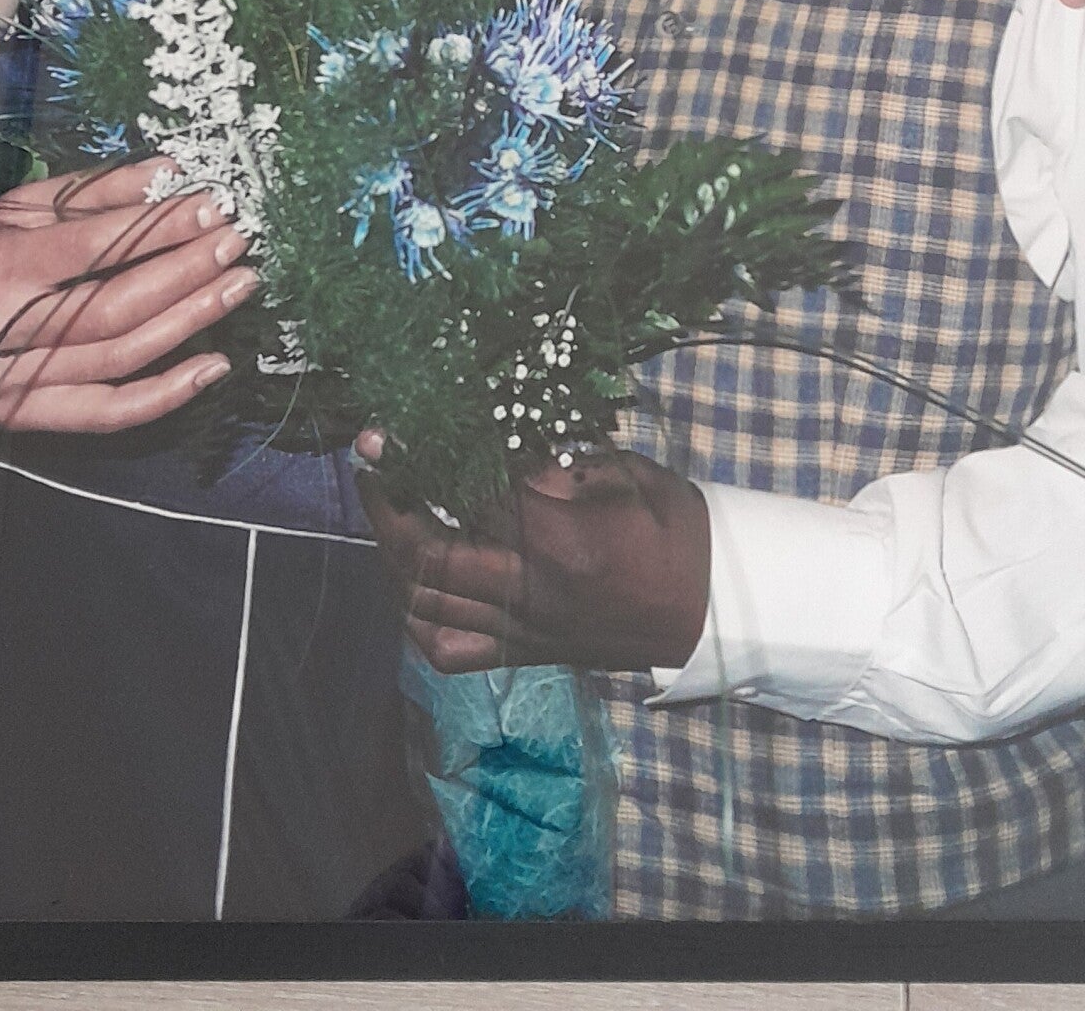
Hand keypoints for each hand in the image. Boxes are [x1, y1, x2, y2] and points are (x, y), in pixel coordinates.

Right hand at [0, 160, 256, 432]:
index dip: (160, 227)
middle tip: (234, 243)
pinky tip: (212, 365)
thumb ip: (91, 193)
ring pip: (121, 357)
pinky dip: (166, 393)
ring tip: (236, 285)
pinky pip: (108, 412)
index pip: (95, 247)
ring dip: (190, 321)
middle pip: (115, 305)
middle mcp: (6, 330)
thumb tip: (166, 173)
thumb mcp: (12, 209)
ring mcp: (17, 381)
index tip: (210, 206)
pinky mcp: (30, 416)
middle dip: (186, 271)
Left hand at [355, 430, 710, 674]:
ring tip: (387, 510)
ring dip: (392, 554)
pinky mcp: (520, 655)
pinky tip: (409, 579)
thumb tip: (494, 452)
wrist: (711, 610)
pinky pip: (446, 647)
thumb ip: (555, 466)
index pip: (468, 495)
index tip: (394, 430)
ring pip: (426, 604)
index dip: (422, 459)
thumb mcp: (624, 474)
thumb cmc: (674, 530)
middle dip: (386, 506)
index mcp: (559, 541)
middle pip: (428, 554)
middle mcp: (527, 592)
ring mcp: (519, 631)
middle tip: (373, 463)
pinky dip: (415, 612)